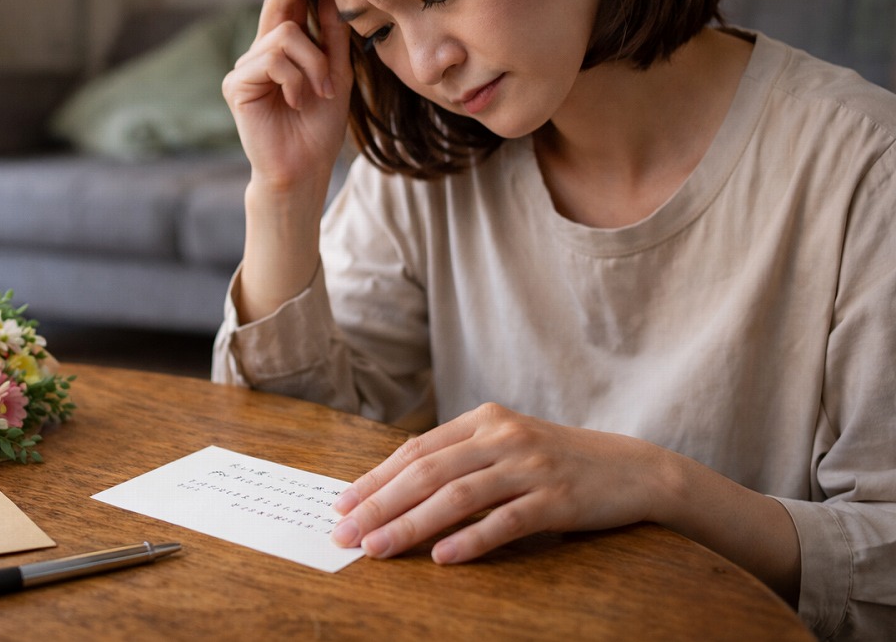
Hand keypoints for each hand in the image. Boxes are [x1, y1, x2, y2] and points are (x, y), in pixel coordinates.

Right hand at [222, 0, 354, 193]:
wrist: (304, 169)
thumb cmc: (319, 129)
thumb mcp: (336, 75)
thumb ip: (332, 37)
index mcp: (281, 53)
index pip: (286, 8)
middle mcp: (258, 55)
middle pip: (278, 9)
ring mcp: (244, 69)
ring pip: (284, 37)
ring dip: (313, 64)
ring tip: (319, 92)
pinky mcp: (236, 85)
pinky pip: (272, 59)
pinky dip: (296, 79)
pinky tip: (298, 100)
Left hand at [331, 403, 663, 563]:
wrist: (634, 469)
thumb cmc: (558, 461)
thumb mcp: (507, 445)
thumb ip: (461, 458)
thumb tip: (396, 489)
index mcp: (484, 419)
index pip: (417, 450)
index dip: (376, 478)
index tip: (342, 504)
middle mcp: (503, 436)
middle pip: (428, 472)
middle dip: (380, 504)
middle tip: (346, 533)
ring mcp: (530, 466)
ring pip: (458, 496)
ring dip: (411, 524)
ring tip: (378, 549)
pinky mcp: (556, 498)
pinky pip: (505, 521)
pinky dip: (471, 540)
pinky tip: (442, 558)